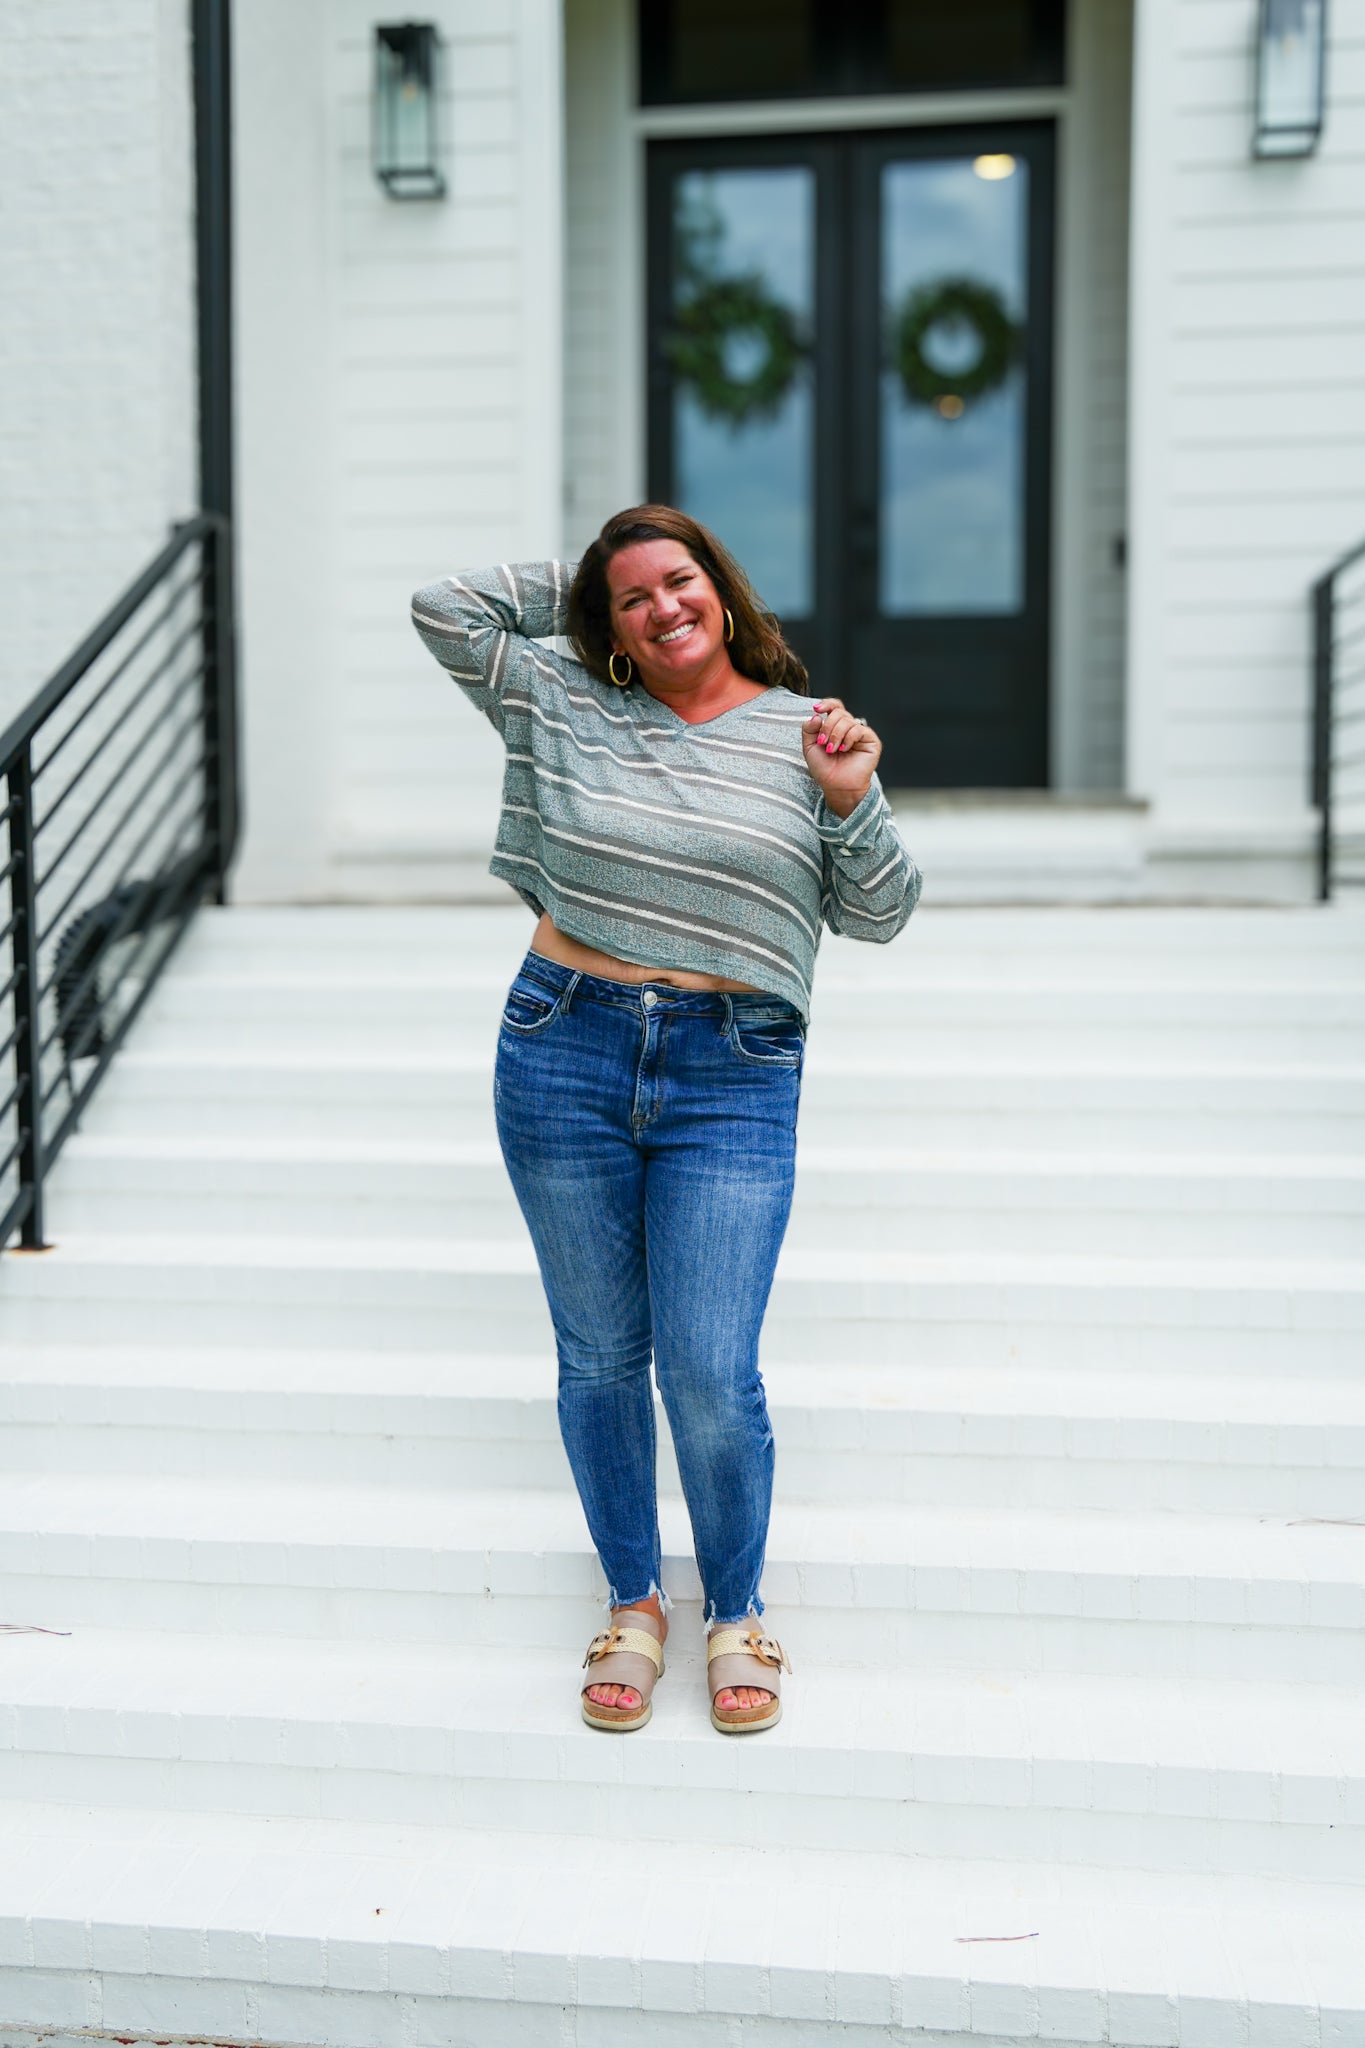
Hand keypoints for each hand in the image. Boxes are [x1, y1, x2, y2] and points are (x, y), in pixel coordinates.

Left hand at [801, 698, 880, 818]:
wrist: (836, 786)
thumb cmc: (824, 769)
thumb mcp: (809, 748)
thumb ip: (808, 730)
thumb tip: (815, 715)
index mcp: (836, 726)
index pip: (834, 707)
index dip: (826, 704)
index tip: (816, 709)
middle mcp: (849, 727)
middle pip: (839, 712)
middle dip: (828, 726)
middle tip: (823, 742)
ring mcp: (860, 733)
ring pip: (847, 720)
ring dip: (836, 734)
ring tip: (832, 750)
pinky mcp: (871, 741)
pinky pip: (859, 729)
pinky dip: (848, 738)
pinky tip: (844, 749)